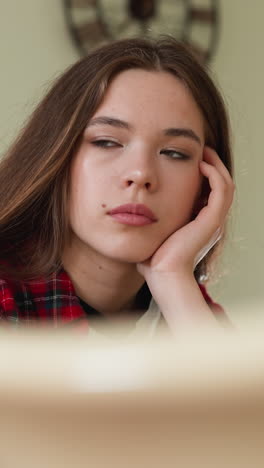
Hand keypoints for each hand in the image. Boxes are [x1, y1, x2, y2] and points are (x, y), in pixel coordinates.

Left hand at [136, 147, 233, 331]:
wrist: (161, 274)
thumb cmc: (153, 256)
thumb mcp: (153, 229)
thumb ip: (151, 216)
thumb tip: (135, 205)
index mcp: (198, 222)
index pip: (208, 191)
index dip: (203, 173)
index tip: (189, 157)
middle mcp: (210, 220)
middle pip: (220, 185)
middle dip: (211, 164)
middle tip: (200, 149)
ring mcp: (213, 221)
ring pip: (225, 185)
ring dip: (216, 165)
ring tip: (203, 151)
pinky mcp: (212, 221)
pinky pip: (221, 190)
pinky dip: (214, 174)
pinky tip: (201, 163)